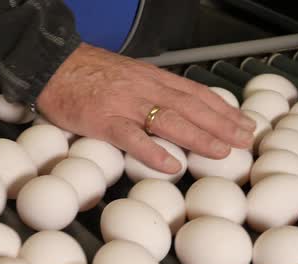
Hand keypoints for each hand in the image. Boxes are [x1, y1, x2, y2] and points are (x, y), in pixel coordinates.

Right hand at [36, 43, 255, 173]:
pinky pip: (131, 138)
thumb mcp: (129, 74)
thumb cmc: (89, 72)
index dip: (223, 110)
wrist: (53, 65)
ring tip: (221, 152)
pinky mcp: (103, 121)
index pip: (196, 94)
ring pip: (168, 120)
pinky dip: (152, 151)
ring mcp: (125, 105)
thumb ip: (153, 91)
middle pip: (191, 107)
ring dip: (198, 136)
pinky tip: (171, 164)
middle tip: (245, 140)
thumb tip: (178, 109)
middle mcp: (145, 89)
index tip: (242, 123)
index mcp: (152, 78)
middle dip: (221, 124)